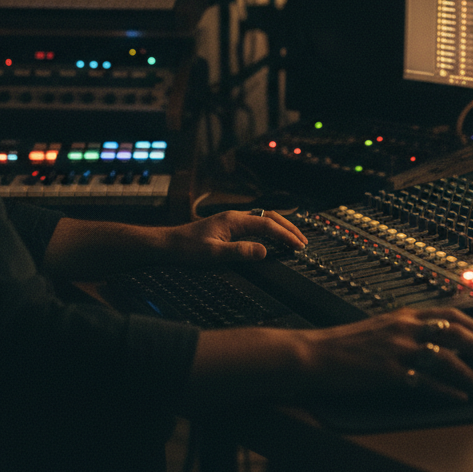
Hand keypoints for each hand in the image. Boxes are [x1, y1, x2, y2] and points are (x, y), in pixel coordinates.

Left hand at [165, 209, 307, 264]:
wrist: (169, 244)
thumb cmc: (187, 249)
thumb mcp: (213, 254)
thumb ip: (239, 252)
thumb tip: (264, 251)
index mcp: (234, 220)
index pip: (268, 225)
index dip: (285, 235)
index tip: (299, 246)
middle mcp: (235, 217)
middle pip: (270, 217)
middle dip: (288, 228)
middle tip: (303, 242)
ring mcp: (232, 221)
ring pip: (263, 219)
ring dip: (280, 227)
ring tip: (293, 239)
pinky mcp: (229, 227)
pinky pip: (256, 224)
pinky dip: (269, 230)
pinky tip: (272, 238)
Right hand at [301, 307, 472, 402]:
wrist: (316, 354)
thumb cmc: (346, 344)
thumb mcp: (382, 327)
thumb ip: (408, 329)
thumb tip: (436, 339)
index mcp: (405, 315)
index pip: (451, 315)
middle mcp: (405, 328)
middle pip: (457, 334)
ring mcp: (399, 349)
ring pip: (448, 358)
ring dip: (472, 374)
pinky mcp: (391, 372)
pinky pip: (428, 382)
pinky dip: (448, 390)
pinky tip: (460, 396)